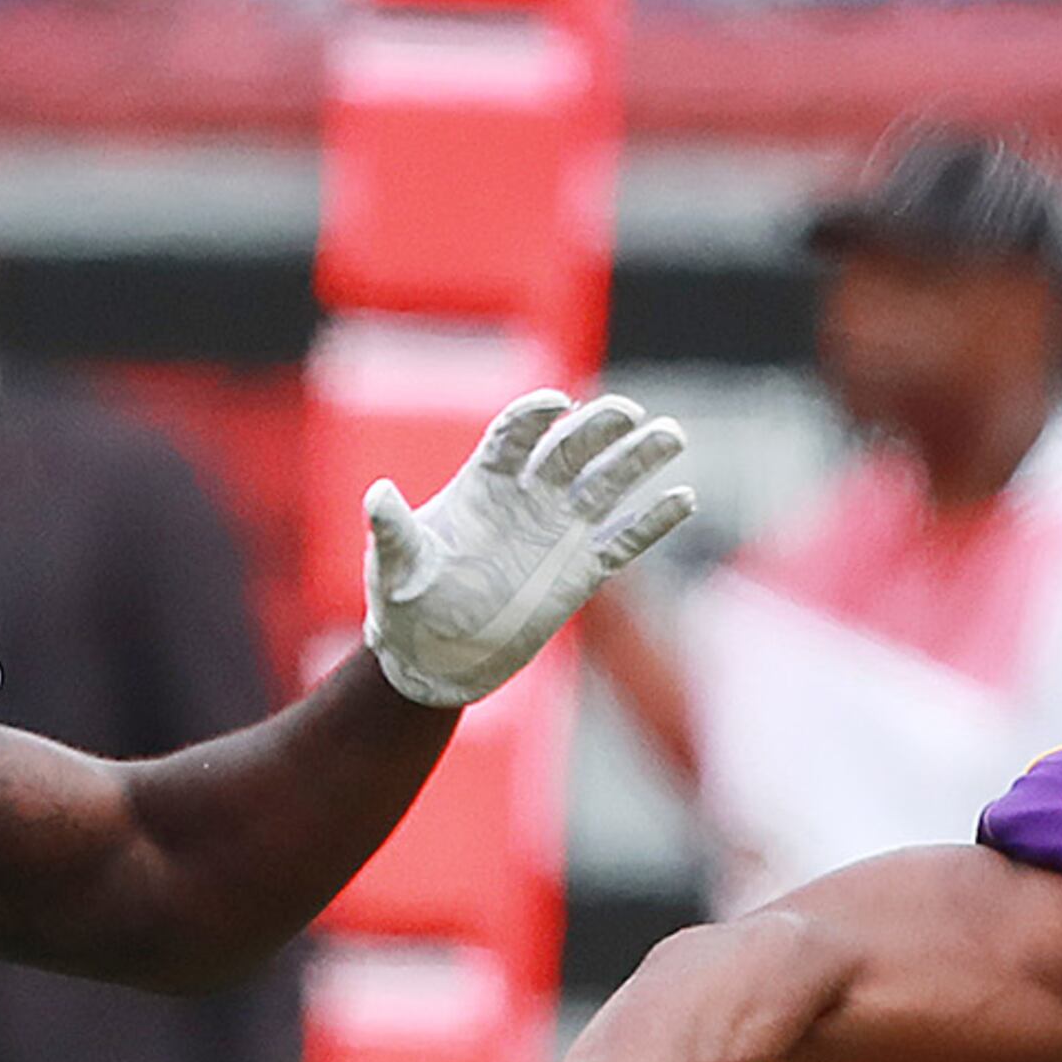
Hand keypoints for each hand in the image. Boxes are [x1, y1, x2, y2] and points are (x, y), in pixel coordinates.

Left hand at [364, 390, 694, 709]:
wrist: (434, 658)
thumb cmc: (406, 606)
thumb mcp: (395, 568)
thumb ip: (394, 530)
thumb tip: (378, 495)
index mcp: (483, 484)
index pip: (516, 435)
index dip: (536, 415)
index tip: (559, 403)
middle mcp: (527, 497)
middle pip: (572, 448)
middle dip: (601, 427)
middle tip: (629, 413)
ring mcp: (558, 531)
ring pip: (608, 483)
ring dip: (640, 458)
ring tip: (672, 435)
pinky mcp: (580, 571)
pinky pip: (624, 539)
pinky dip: (652, 520)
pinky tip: (683, 498)